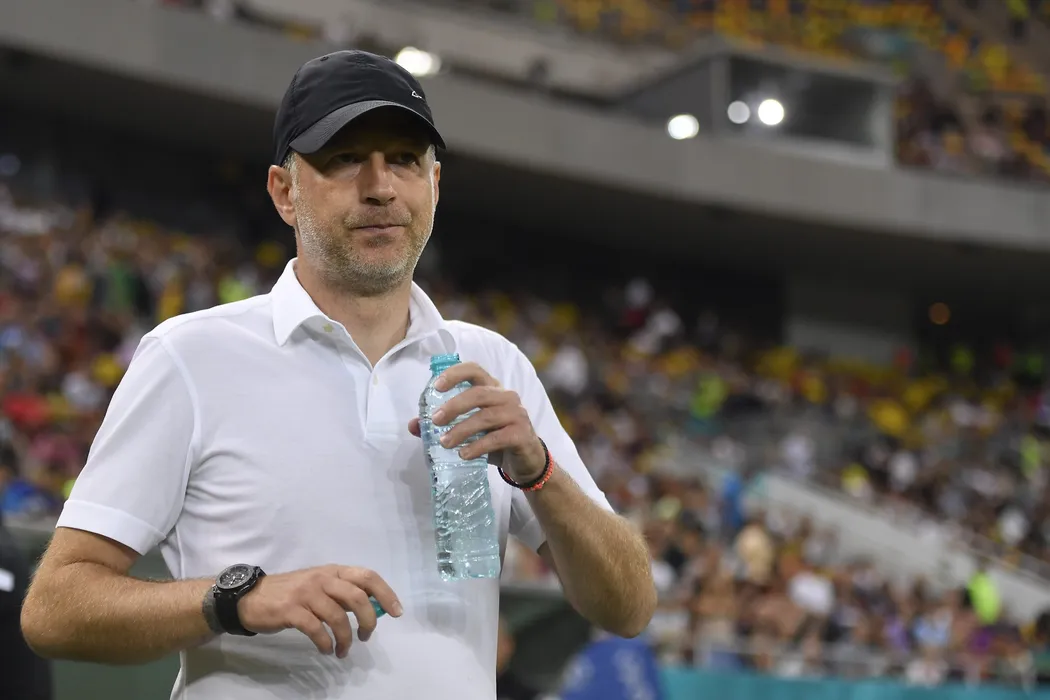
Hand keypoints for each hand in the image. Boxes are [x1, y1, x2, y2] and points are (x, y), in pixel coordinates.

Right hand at [237, 565, 401, 657]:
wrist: (251, 597)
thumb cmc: (290, 592)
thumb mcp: (320, 585)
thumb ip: (343, 593)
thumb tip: (372, 609)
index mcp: (333, 571)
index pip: (368, 576)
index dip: (386, 593)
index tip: (397, 612)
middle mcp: (322, 578)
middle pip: (358, 597)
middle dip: (369, 621)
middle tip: (366, 636)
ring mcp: (306, 593)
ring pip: (338, 617)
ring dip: (346, 638)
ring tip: (343, 650)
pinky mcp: (291, 610)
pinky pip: (317, 629)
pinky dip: (326, 643)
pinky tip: (326, 649)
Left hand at [407, 362, 545, 482]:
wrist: (526, 461)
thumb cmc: (496, 439)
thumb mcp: (470, 430)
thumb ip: (444, 424)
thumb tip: (413, 425)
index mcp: (493, 389)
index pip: (475, 370)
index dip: (455, 374)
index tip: (436, 386)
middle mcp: (507, 396)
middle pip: (477, 393)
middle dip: (453, 406)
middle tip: (435, 421)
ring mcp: (516, 414)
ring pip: (485, 417)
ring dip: (461, 430)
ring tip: (444, 443)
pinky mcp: (522, 434)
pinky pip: (497, 438)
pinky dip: (477, 446)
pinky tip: (463, 454)